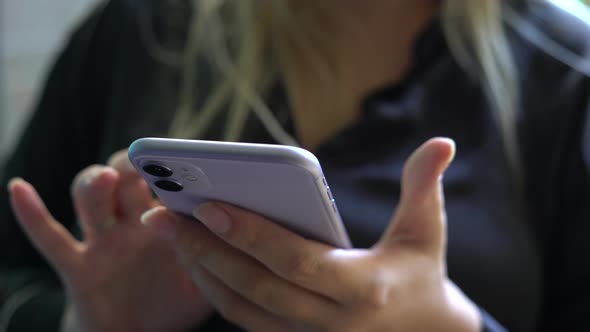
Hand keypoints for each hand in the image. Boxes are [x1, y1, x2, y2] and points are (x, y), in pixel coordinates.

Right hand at [8, 150, 210, 331]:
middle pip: (124, 180)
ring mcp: (102, 242)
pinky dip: (33, 214)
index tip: (183, 158)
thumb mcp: (203, 276)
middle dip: (131, 167)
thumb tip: (242, 221)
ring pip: (90, 201)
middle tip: (143, 161)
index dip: (169, 168)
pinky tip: (20, 189)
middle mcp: (131, 223)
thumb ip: (216, 250)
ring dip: (93, 185)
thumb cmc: (175, 298)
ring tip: (104, 178)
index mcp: (164, 220)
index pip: (163, 181)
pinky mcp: (78, 266)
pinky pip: (51, 237)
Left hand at [142, 138, 480, 331]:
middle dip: (204, 250)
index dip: (251, 235)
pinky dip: (212, 287)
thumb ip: (425, 187)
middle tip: (161, 213)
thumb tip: (441, 142)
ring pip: (239, 307)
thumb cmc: (420, 275)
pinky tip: (191, 254)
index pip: (296, 263)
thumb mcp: (427, 233)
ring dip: (199, 268)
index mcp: (362, 288)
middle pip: (254, 287)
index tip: (207, 204)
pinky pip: (242, 317)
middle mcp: (329, 321)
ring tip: (166, 229)